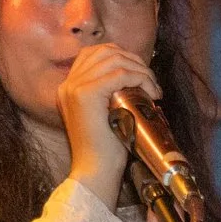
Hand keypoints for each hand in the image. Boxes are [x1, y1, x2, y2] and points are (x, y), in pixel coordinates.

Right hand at [57, 43, 160, 203]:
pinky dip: (140, 78)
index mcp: (68, 88)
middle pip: (104, 51)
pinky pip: (120, 74)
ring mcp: (74, 88)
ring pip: (114, 60)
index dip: (121, 57)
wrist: (95, 171)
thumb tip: (134, 76)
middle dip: (133, 60)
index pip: (94, 54)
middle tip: (150, 80)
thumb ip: (110, 93)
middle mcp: (67, 84)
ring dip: (140, 69)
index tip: (140, 74)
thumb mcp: (105, 114)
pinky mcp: (86, 95)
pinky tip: (150, 92)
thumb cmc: (105, 149)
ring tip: (152, 87)